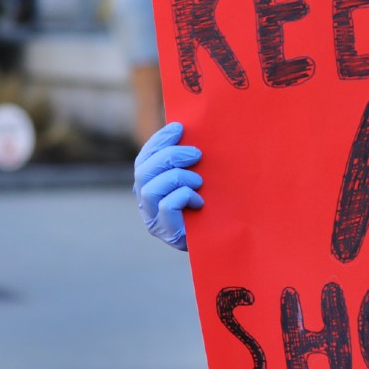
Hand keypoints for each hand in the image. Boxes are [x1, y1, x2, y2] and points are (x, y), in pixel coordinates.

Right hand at [133, 122, 203, 250]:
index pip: (144, 159)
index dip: (158, 142)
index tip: (179, 129)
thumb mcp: (199, 178)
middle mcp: (145, 203)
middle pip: (143, 172)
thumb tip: (187, 129)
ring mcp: (154, 220)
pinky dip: (183, 196)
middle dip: (169, 157)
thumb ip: (189, 160)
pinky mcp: (168, 233)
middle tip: (196, 154)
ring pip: (150, 190)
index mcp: (149, 186)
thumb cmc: (213, 204)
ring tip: (199, 181)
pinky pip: (166, 207)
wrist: (226, 239)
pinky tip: (200, 201)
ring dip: (177, 178)